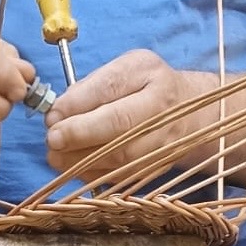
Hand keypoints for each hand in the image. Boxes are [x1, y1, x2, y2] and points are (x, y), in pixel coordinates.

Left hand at [43, 48, 207, 183]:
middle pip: (119, 124)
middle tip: (53, 139)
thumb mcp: (123, 70)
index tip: (53, 115)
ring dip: (81, 160)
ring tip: (56, 156)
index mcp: (146, 71)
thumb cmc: (146, 87)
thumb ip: (90, 86)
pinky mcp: (158, 166)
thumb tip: (58, 112)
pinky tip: (75, 168)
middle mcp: (161, 105)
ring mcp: (164, 139)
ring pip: (120, 156)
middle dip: (80, 134)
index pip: (110, 86)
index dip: (78, 104)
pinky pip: (122, 175)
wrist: (193, 114)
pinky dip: (94, 175)